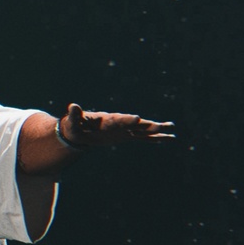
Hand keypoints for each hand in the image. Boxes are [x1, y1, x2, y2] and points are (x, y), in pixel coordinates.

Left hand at [59, 103, 175, 147]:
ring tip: (171, 128)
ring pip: (143, 129)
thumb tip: (72, 106)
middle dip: (146, 125)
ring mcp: (125, 129)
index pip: (118, 119)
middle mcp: (119, 123)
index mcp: (107, 120)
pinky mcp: (127, 136)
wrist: (80, 131)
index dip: (127, 120)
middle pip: (135, 124)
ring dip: (156, 130)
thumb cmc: (75, 126)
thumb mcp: (72, 122)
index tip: (136, 118)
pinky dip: (156, 138)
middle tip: (159, 125)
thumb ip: (74, 115)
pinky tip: (169, 138)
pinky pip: (144, 138)